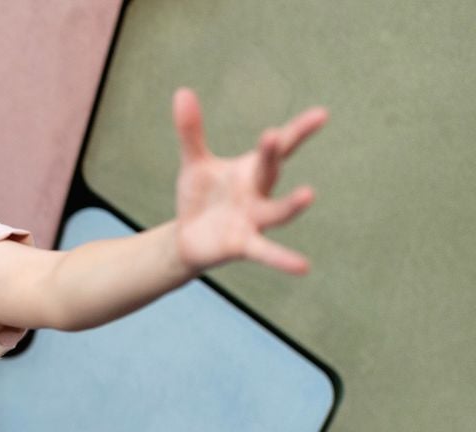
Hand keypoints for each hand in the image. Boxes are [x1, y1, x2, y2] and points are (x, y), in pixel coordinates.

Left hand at [171, 88, 327, 274]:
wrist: (187, 238)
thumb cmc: (201, 197)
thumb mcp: (195, 162)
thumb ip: (191, 131)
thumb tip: (182, 91)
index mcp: (251, 170)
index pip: (279, 147)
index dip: (300, 130)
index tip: (321, 114)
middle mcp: (259, 193)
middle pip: (271, 170)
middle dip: (273, 154)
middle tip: (276, 135)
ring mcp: (254, 220)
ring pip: (277, 212)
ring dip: (291, 205)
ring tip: (309, 193)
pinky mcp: (243, 244)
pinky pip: (265, 251)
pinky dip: (283, 259)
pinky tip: (303, 267)